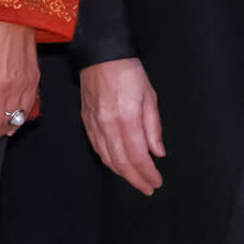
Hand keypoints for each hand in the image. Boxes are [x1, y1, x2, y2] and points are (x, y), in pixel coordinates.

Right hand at [80, 57, 165, 193]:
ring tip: (135, 180)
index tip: (156, 182)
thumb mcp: (150, 96)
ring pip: (107, 158)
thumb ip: (153, 127)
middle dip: (136, 179)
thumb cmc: (129, 72)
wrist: (101, 55)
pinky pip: (97, 148)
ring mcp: (94, 125)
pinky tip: (116, 164)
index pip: (138, 157)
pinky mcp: (86, 121)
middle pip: (121, 163)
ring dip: (122, 173)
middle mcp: (108, 126)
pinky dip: (108, 160)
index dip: (147, 173)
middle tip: (148, 188)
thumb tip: (157, 153)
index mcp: (127, 120)